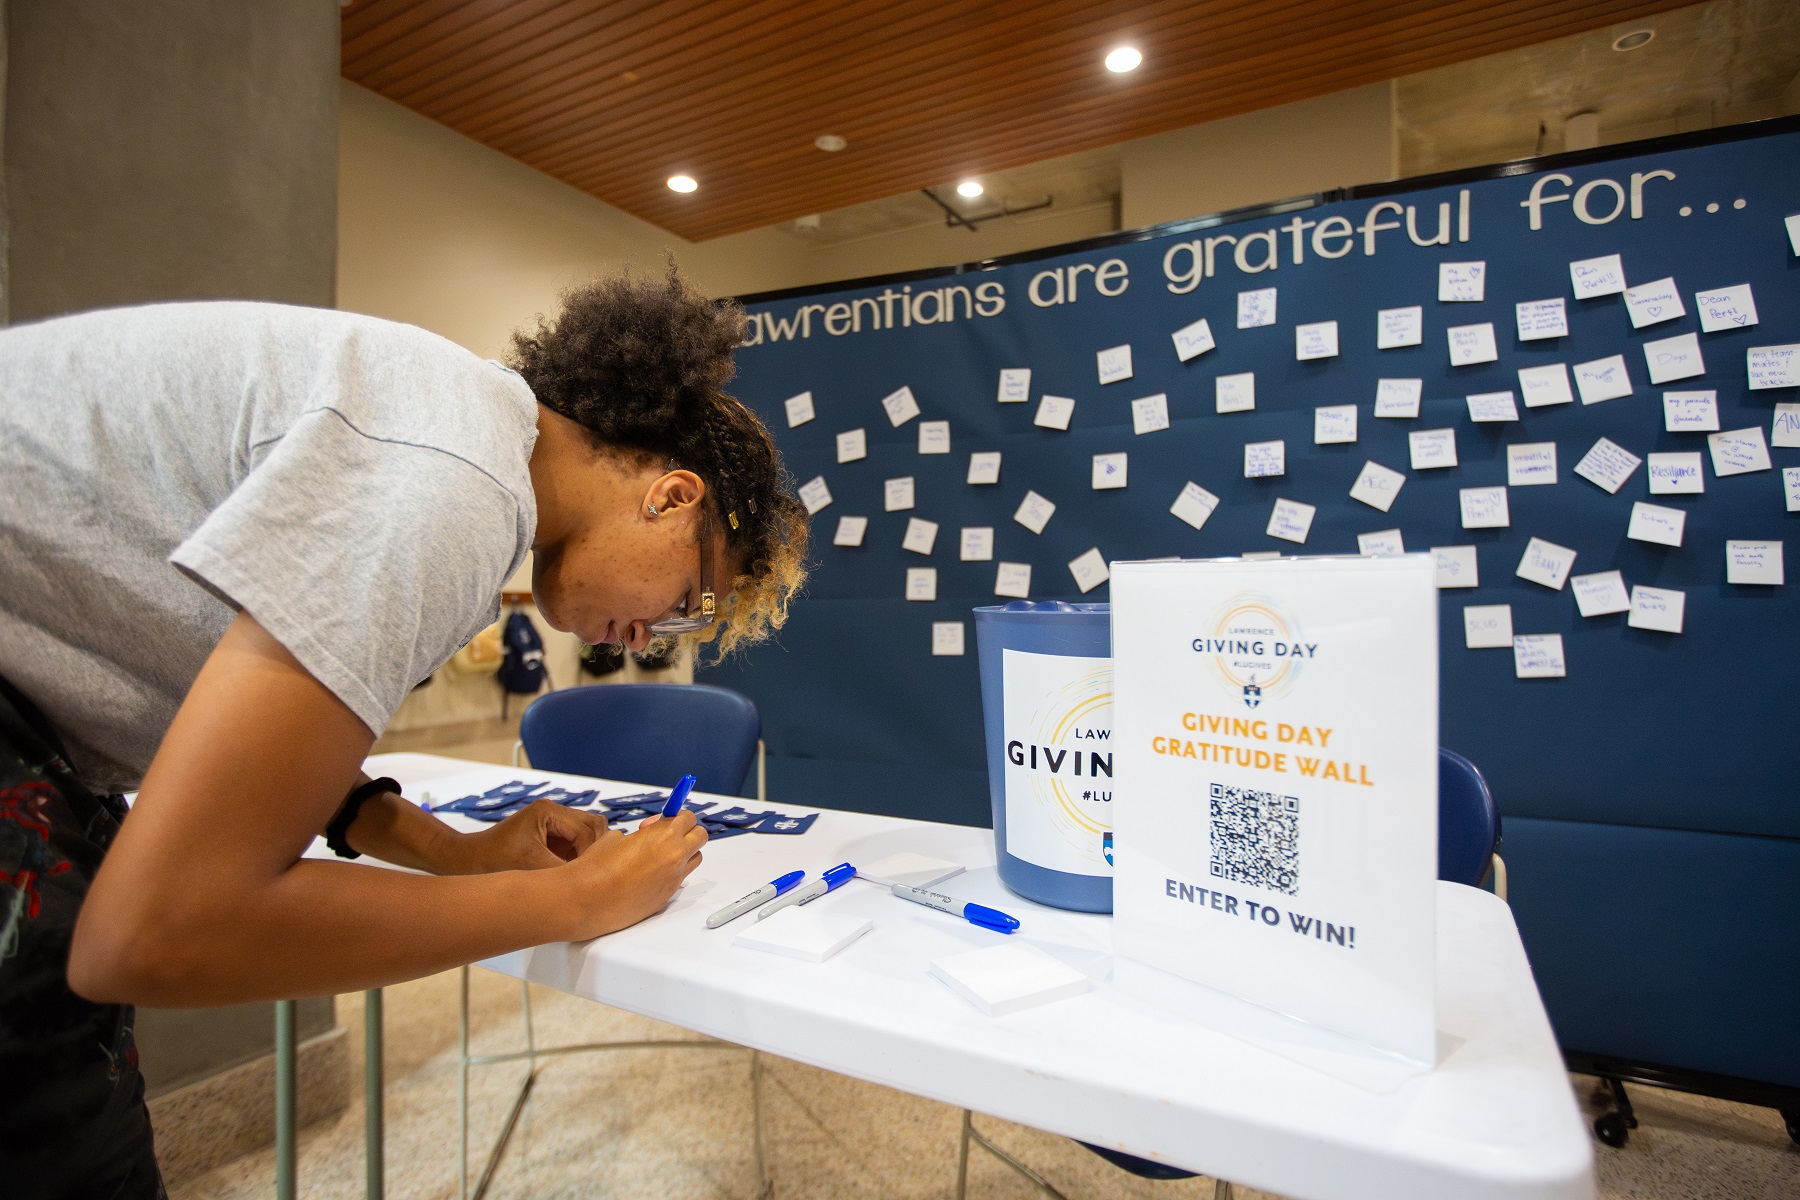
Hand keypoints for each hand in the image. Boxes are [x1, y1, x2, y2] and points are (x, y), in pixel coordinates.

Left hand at [450, 800, 612, 873]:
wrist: (467, 860)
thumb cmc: (491, 860)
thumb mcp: (529, 867)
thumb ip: (561, 871)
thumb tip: (588, 884)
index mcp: (548, 811)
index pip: (586, 830)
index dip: (591, 854)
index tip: (586, 877)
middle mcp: (554, 811)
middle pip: (594, 825)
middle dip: (594, 850)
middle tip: (586, 874)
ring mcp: (554, 822)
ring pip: (589, 833)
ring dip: (588, 853)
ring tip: (578, 873)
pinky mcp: (552, 835)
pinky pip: (577, 842)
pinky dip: (579, 856)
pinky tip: (570, 873)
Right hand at [558, 808, 707, 940]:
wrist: (586, 899)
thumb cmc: (596, 866)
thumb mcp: (617, 837)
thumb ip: (641, 834)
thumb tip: (647, 836)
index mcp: (665, 836)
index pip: (689, 818)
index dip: (677, 817)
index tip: (665, 819)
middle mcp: (675, 858)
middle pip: (700, 837)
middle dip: (687, 833)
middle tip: (667, 835)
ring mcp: (673, 880)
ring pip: (694, 859)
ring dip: (683, 853)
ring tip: (658, 856)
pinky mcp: (665, 899)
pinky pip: (678, 880)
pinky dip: (670, 874)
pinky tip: (647, 876)